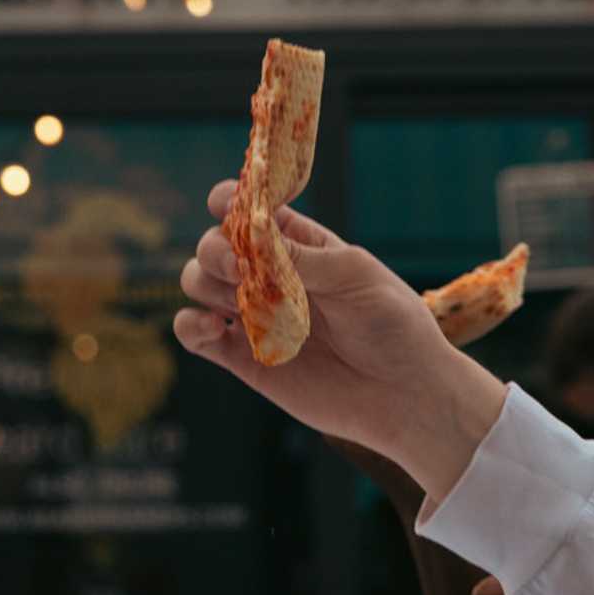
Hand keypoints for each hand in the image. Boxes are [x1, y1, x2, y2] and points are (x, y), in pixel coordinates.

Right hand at [173, 180, 506, 498]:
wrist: (404, 395)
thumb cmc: (394, 325)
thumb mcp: (355, 276)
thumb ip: (302, 256)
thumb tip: (253, 234)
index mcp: (299, 243)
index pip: (248, 208)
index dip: (229, 199)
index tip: (226, 206)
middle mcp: (269, 274)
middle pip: (213, 244)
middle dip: (215, 249)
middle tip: (239, 268)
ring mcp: (253, 315)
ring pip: (197, 282)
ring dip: (205, 284)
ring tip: (239, 303)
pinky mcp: (242, 357)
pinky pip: (194, 333)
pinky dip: (189, 325)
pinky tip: (214, 327)